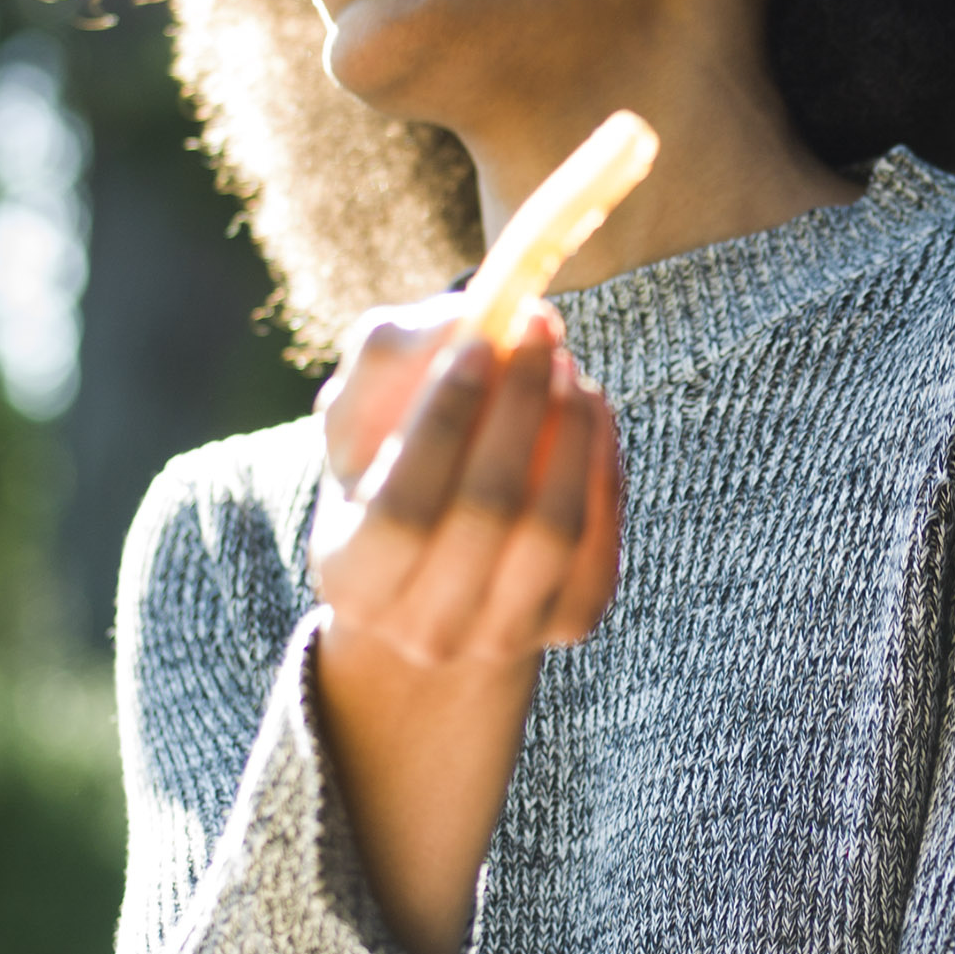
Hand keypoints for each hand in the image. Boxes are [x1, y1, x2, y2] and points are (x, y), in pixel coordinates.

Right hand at [312, 298, 620, 672]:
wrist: (440, 562)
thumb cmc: (388, 463)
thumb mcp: (363, 409)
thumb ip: (392, 355)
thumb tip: (469, 316)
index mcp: (351, 578)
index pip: (402, 509)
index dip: (446, 423)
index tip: (481, 345)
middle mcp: (423, 628)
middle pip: (488, 514)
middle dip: (521, 407)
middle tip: (541, 328)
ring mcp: (500, 636)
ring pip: (555, 531)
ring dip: (571, 434)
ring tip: (567, 369)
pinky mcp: (568, 624)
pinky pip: (601, 545)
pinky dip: (603, 469)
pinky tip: (591, 412)